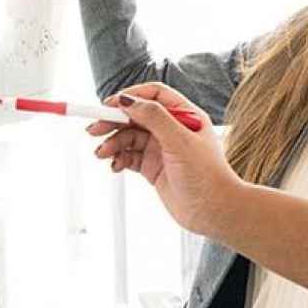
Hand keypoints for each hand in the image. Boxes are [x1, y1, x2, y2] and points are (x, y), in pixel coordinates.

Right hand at [88, 82, 239, 237]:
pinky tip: (114, 165)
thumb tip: (128, 100)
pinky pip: (129, 156)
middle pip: (136, 116)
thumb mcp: (180, 141)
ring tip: (102, 154)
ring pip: (129, 137)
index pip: (154, 96)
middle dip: (113, 121)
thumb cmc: (208, 176)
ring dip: (113, 143)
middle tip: (94, 129)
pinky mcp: (153, 167)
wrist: (213, 212)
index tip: (110, 105)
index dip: (131, 97)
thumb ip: (154, 118)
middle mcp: (172, 129)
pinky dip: (118, 158)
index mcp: (185, 115)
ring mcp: (162, 148)